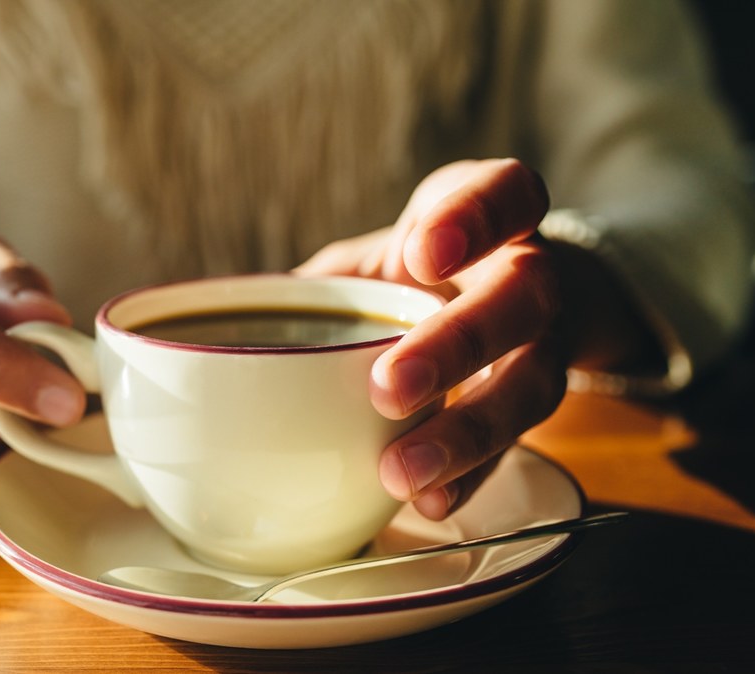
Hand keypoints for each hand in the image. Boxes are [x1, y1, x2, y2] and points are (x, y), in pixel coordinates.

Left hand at [297, 159, 661, 519]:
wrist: (505, 301)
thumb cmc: (421, 270)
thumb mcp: (379, 253)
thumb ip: (319, 283)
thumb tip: (210, 336)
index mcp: (492, 215)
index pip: (506, 193)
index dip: (474, 219)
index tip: (422, 254)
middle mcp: (531, 276)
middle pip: (521, 299)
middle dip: (456, 344)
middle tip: (388, 388)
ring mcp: (544, 346)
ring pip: (529, 386)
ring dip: (463, 433)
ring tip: (400, 469)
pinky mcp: (534, 408)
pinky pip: (513, 449)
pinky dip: (468, 479)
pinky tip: (427, 501)